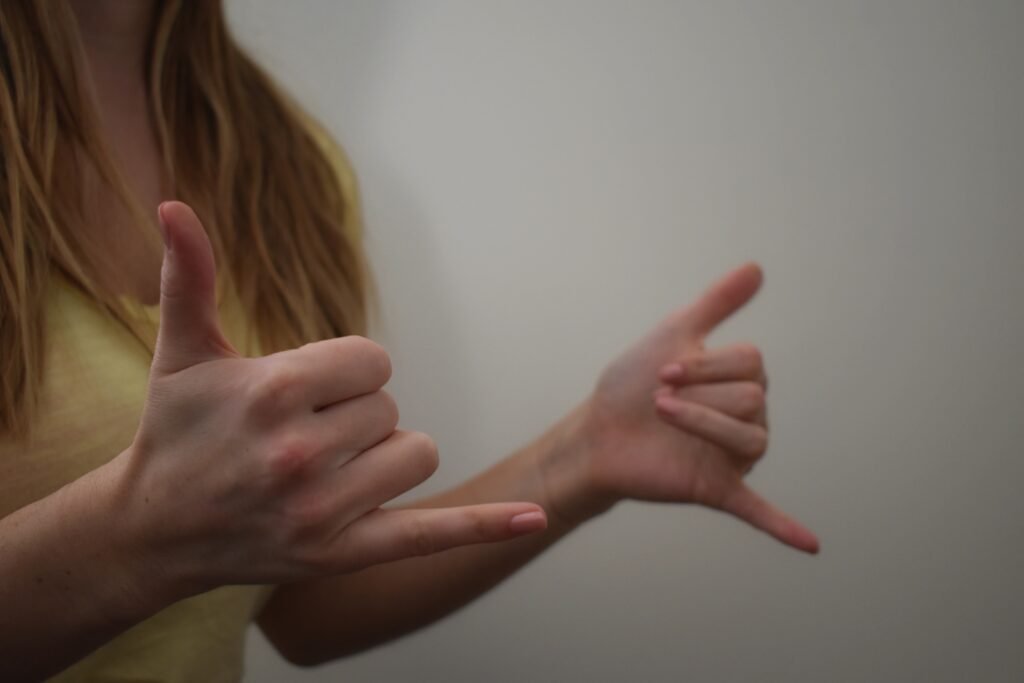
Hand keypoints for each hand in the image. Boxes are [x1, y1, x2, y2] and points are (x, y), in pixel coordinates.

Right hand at [109, 201, 546, 604]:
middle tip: (298, 437)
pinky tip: (534, 518)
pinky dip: (484, 525)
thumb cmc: (176, 431)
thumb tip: (174, 204)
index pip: (374, 360)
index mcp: (275, 391)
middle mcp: (301, 453)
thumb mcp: (182, 351)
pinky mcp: (342, 554)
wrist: (154, 530)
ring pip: (416, 453)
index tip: (304, 392)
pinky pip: (430, 533)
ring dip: (383, 455)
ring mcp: (323, 510)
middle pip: (391, 407)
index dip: (346, 371)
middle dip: (354, 414)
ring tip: (327, 468)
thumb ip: (189, 277)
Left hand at [554, 263, 817, 553]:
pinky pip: (759, 510)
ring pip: (751, 440)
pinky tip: (810, 545)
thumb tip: (756, 267)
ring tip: (665, 416)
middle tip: (659, 399)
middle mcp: (746, 418)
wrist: (594, 431)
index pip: (750, 364)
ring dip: (703, 425)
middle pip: (753, 400)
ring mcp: (732, 457)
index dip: (706, 364)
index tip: (663, 369)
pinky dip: (784, 527)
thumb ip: (716, 304)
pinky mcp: (716, 489)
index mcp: (740, 381)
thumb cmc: (631, 384)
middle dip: (699, 394)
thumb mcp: (673, 333)